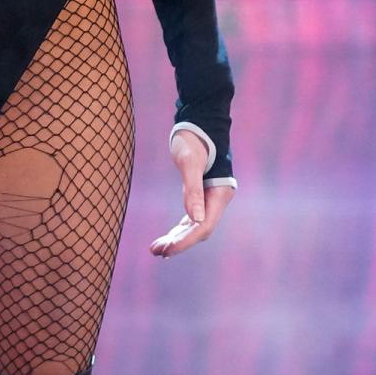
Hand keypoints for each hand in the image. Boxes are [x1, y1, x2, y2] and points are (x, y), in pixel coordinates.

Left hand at [150, 127, 234, 258]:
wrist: (197, 123)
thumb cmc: (193, 139)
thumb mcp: (189, 162)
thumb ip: (192, 189)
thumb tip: (195, 219)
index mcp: (219, 194)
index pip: (203, 226)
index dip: (186, 240)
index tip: (168, 249)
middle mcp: (217, 200)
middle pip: (198, 230)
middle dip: (178, 242)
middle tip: (156, 251)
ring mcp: (210, 199)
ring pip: (194, 227)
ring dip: (177, 238)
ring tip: (156, 249)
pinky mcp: (200, 196)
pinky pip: (191, 219)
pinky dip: (179, 229)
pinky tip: (167, 237)